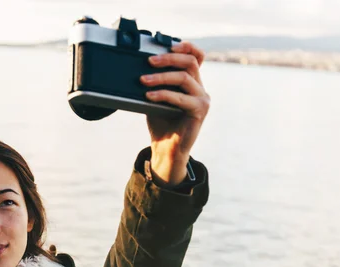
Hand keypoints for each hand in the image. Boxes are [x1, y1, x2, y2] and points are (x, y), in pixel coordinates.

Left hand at [140, 42, 209, 184]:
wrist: (166, 149)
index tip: (169, 45)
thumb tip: (138, 68)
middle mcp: (200, 88)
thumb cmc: (160, 123)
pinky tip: (149, 96)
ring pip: (185, 77)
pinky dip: (163, 94)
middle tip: (149, 61)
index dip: (186, 47)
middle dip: (168, 58)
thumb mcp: (154, 97)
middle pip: (190, 62)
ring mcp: (202, 99)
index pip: (197, 57)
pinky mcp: (200, 111)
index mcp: (192, 82)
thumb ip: (154, 83)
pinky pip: (181, 97)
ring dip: (161, 77)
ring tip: (143, 80)